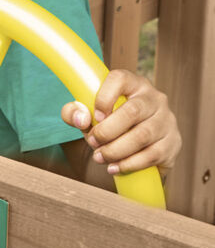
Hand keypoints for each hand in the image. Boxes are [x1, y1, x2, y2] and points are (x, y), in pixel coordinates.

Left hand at [61, 69, 180, 176]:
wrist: (132, 140)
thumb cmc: (107, 120)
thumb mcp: (87, 112)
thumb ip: (74, 111)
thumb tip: (81, 119)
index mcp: (132, 83)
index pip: (120, 79)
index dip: (104, 97)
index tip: (94, 116)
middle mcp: (153, 98)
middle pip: (132, 112)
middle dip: (107, 131)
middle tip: (93, 143)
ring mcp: (166, 120)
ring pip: (142, 135)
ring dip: (117, 150)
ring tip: (100, 158)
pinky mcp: (173, 142)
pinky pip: (153, 155)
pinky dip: (131, 164)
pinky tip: (115, 167)